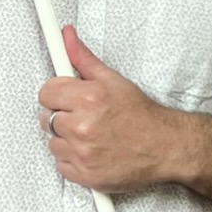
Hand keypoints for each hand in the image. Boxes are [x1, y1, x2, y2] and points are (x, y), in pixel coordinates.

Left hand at [37, 25, 188, 192]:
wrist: (165, 147)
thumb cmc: (141, 115)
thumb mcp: (113, 80)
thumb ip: (83, 58)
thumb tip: (65, 36)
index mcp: (88, 99)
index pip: (46, 93)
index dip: (57, 95)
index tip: (67, 99)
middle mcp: (82, 126)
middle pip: (46, 119)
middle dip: (62, 117)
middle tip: (84, 118)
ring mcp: (83, 153)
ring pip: (53, 143)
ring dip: (67, 141)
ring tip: (91, 136)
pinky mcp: (85, 175)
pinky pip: (61, 166)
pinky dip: (73, 161)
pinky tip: (92, 152)